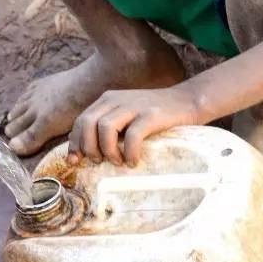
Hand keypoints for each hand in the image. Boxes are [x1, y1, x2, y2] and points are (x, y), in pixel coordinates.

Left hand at [68, 86, 202, 165]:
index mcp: (107, 100)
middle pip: (88, 123)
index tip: (75, 161)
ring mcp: (134, 106)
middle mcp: (116, 100)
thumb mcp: (126, 115)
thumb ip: (109, 128)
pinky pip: (132, 135)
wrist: (187, 101)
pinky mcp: (152, 114)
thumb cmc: (154, 115)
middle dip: (88, 147)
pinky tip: (133, 161)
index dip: (75, 143)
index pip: (80, 121)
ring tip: (118, 161)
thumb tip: (88, 155)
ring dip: (108, 150)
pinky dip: (130, 152)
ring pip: (106, 128)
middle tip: (100, 161)